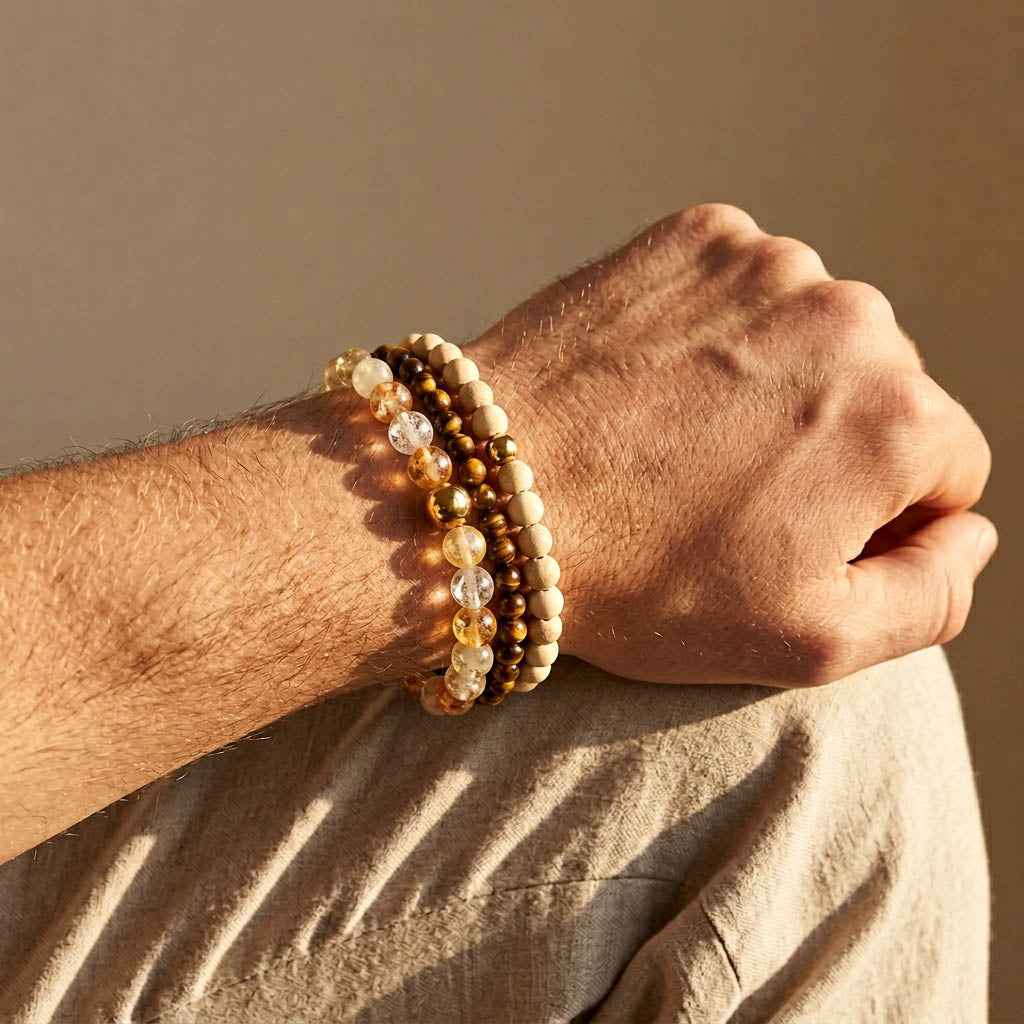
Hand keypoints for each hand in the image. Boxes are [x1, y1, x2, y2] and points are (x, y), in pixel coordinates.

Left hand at [465, 204, 994, 686]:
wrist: (492, 494)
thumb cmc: (643, 580)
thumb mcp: (809, 642)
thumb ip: (931, 598)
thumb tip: (969, 533)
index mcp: (901, 420)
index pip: (946, 470)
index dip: (873, 520)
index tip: (786, 537)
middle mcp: (853, 318)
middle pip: (884, 395)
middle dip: (827, 448)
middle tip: (721, 496)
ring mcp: (769, 264)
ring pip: (814, 336)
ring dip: (771, 384)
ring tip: (681, 442)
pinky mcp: (696, 237)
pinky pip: (744, 290)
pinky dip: (716, 334)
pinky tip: (658, 385)